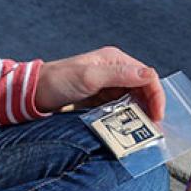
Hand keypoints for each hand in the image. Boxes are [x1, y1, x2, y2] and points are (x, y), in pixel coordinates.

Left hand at [34, 46, 164, 120]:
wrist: (34, 92)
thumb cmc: (58, 81)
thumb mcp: (89, 77)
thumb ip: (119, 75)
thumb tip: (149, 74)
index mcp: (115, 60)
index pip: (147, 76)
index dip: (156, 96)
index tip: (156, 117)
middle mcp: (114, 70)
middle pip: (142, 89)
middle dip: (149, 107)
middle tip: (152, 128)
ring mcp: (107, 84)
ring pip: (132, 99)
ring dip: (138, 113)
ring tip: (141, 131)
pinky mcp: (99, 97)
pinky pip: (119, 107)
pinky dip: (125, 116)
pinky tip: (126, 128)